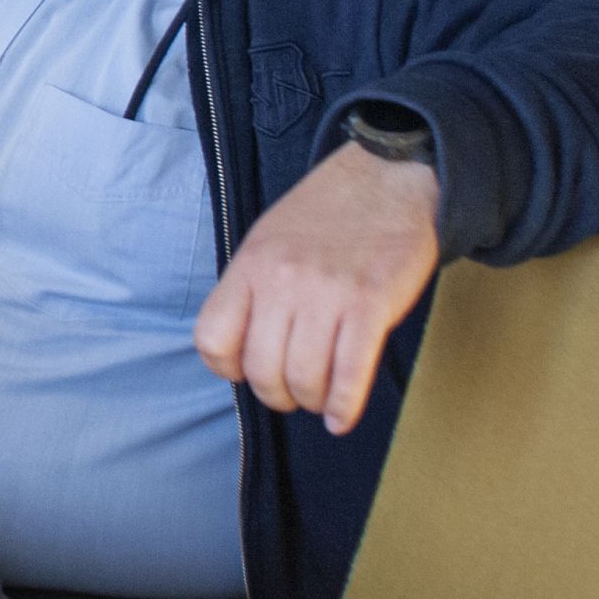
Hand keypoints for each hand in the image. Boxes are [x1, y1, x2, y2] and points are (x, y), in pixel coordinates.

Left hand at [193, 142, 439, 434]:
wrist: (387, 180)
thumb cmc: (325, 217)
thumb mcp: (268, 242)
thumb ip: (251, 290)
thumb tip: (240, 351)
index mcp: (249, 266)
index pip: (212, 340)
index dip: (228, 368)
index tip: (247, 370)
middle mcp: (281, 281)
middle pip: (261, 370)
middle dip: (276, 395)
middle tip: (292, 392)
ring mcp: (326, 294)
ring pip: (304, 379)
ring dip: (311, 401)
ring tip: (319, 397)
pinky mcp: (370, 304)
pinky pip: (349, 374)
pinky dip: (344, 407)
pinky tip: (341, 417)